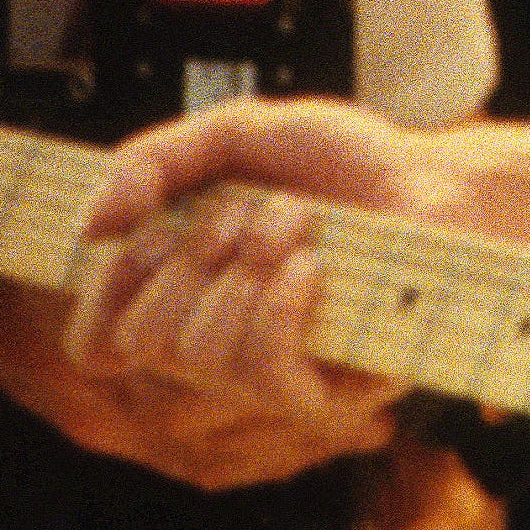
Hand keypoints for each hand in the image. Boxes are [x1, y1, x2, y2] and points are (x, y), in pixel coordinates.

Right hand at [62, 99, 444, 448]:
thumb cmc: (346, 166)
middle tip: (243, 213)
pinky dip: (277, 300)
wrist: (437, 183)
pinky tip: (310, 264)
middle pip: (140, 340)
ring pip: (196, 353)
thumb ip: (155, 158)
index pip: (96, 344)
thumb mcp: (238, 133)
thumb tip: (91, 221)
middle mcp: (218, 347)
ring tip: (294, 225)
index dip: (105, 291)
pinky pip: (260, 368)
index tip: (151, 230)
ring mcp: (269, 378)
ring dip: (246, 265)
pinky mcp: (323, 397)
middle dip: (189, 255)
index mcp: (186, 298)